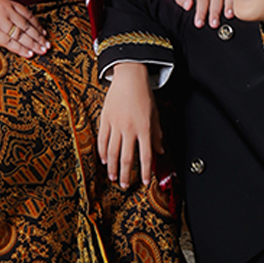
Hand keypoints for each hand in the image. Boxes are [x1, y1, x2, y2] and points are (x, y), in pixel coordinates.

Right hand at [0, 0, 49, 57]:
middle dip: (38, 37)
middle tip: (47, 45)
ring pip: (20, 35)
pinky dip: (20, 49)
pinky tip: (28, 54)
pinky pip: (9, 42)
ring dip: (33, 44)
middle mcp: (5, 11)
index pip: (27, 15)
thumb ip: (4, 10)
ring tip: (41, 51)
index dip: (37, 25)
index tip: (44, 33)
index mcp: (6, 3)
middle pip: (27, 26)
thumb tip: (16, 22)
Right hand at [97, 63, 162, 188]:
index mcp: (144, 128)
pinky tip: (104, 160)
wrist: (129, 77)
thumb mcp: (155, 115)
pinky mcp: (105, 119)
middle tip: (124, 185)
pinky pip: (102, 139)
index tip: (144, 182)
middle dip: (126, 174)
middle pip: (127, 158)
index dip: (145, 171)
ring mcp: (116, 124)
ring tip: (113, 177)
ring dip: (112, 167)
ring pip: (112, 151)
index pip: (146, 156)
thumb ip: (157, 135)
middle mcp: (130, 128)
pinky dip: (103, 151)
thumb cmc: (144, 95)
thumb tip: (161, 151)